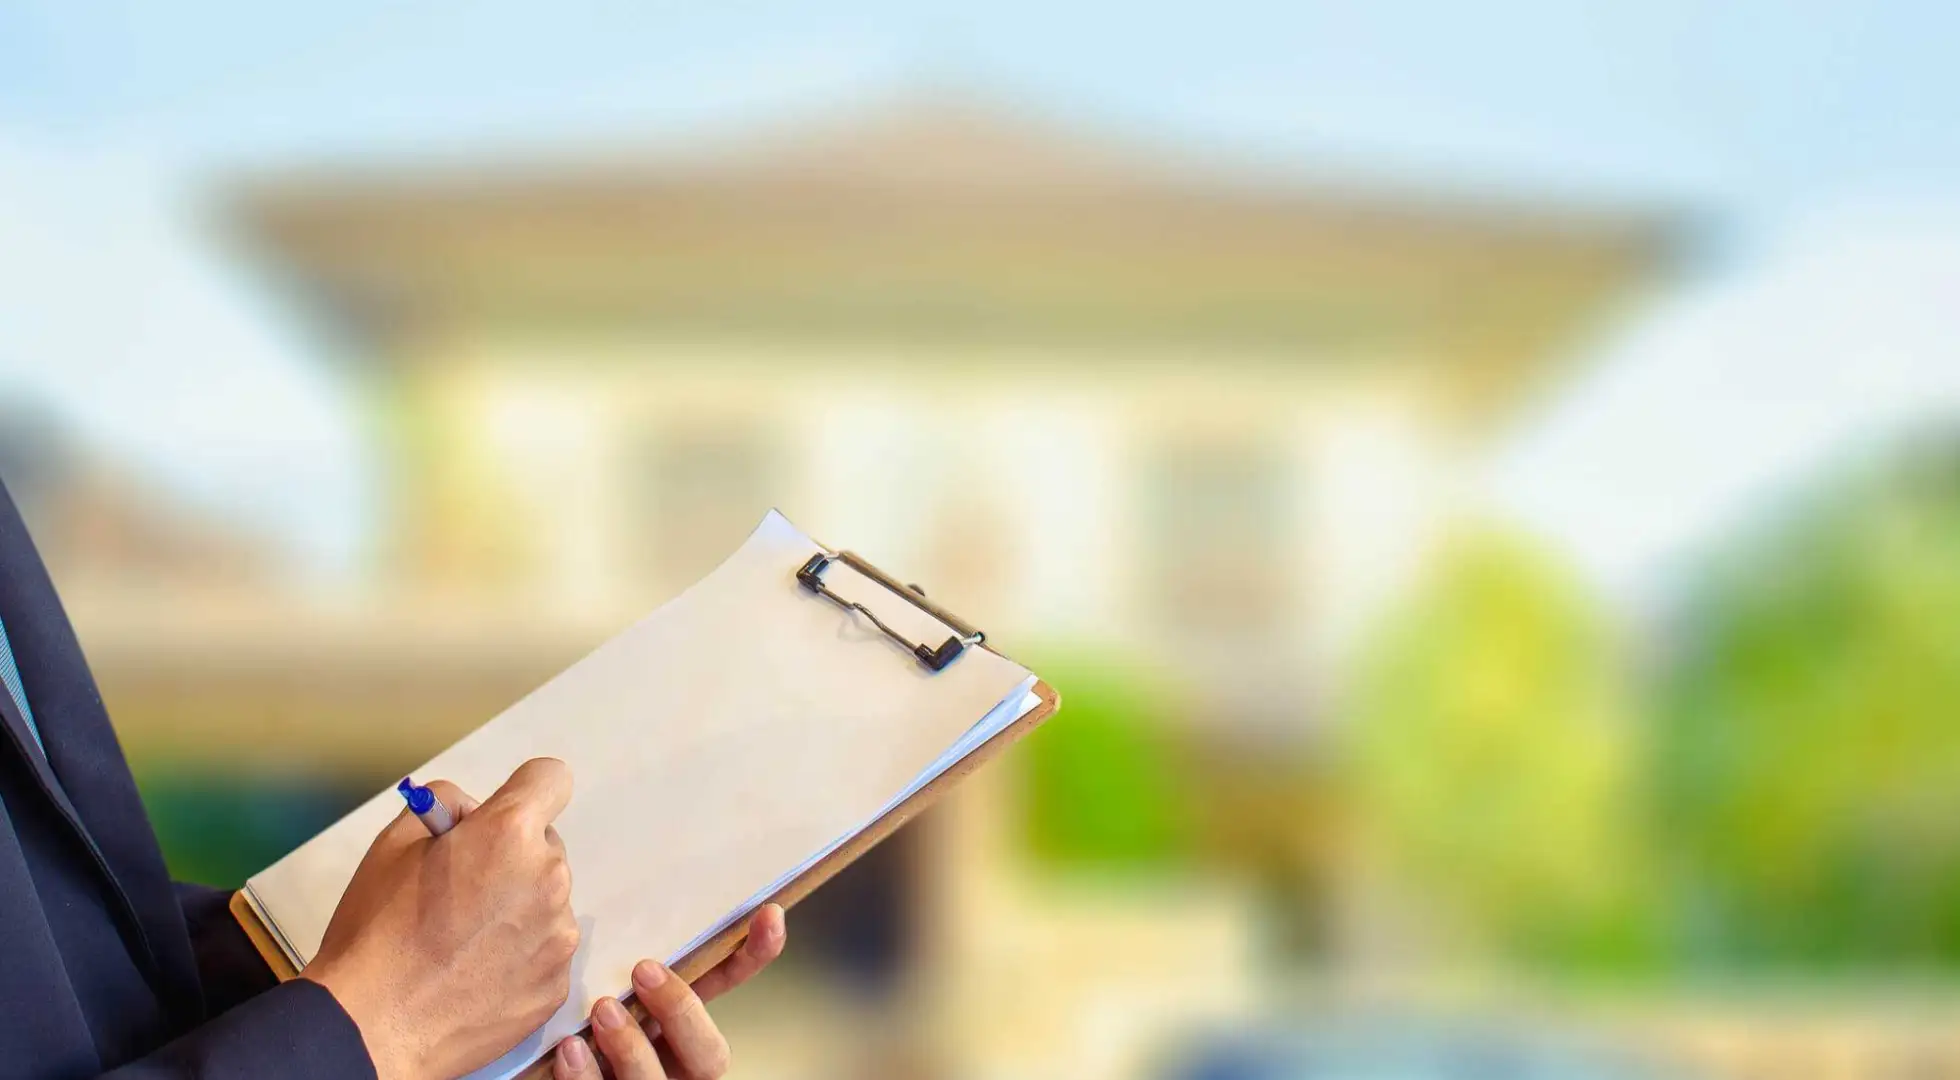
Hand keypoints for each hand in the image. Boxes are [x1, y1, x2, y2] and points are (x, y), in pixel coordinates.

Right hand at [303, 759, 579, 1079]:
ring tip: (462, 940)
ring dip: (517, 908)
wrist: (373, 1027)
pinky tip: (474, 972)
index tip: (501, 815)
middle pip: (545, 847)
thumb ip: (444, 805)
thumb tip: (472, 810)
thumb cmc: (377, 932)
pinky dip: (519, 955)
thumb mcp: (394, 843)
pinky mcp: (556, 983)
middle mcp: (548, 879)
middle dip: (511, 857)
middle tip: (461, 889)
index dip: (523, 791)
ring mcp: (557, 935)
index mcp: (510, 833)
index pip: (550, 779)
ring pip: (545, 901)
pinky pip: (544, 950)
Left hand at [550, 905, 786, 1079]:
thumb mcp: (611, 988)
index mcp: (684, 1028)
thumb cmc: (582, 1022)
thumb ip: (627, 962)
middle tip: (645, 970)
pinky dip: (585, 1076)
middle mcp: (676, 1068)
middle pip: (710, 1058)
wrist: (550, 1072)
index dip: (753, 957)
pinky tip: (570, 1049)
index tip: (767, 914)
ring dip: (631, 1047)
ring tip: (602, 1010)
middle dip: (682, 1012)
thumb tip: (621, 885)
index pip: (730, 990)